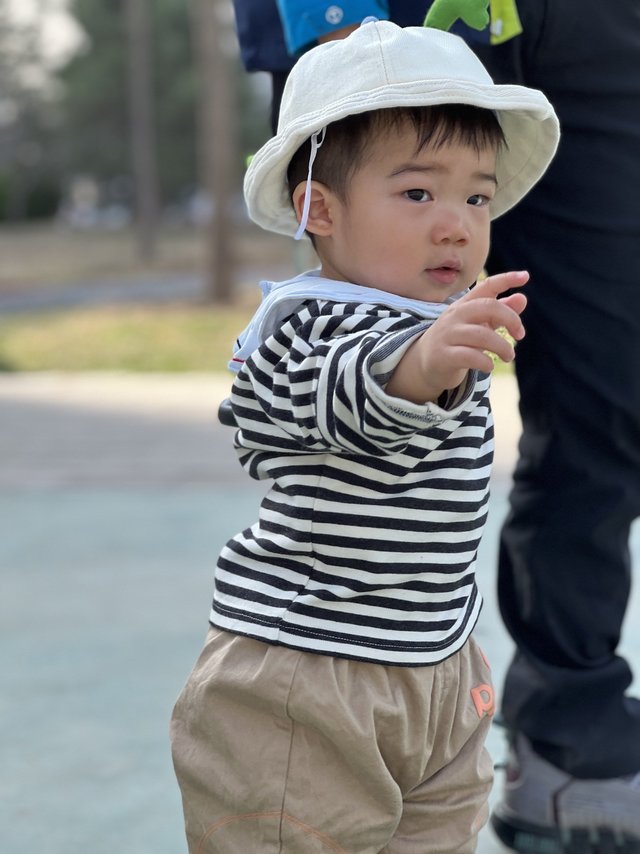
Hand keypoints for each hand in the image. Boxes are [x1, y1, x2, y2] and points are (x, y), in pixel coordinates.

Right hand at [386, 270, 528, 403]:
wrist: (423, 363)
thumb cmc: (457, 341)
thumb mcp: (478, 325)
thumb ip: (499, 313)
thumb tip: (522, 299)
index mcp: (465, 304)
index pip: (486, 286)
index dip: (506, 280)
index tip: (525, 276)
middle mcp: (455, 315)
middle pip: (488, 307)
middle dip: (511, 319)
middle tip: (520, 335)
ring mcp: (448, 335)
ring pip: (482, 335)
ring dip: (502, 347)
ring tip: (509, 356)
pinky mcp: (444, 356)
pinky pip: (470, 356)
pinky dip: (486, 362)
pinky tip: (489, 366)